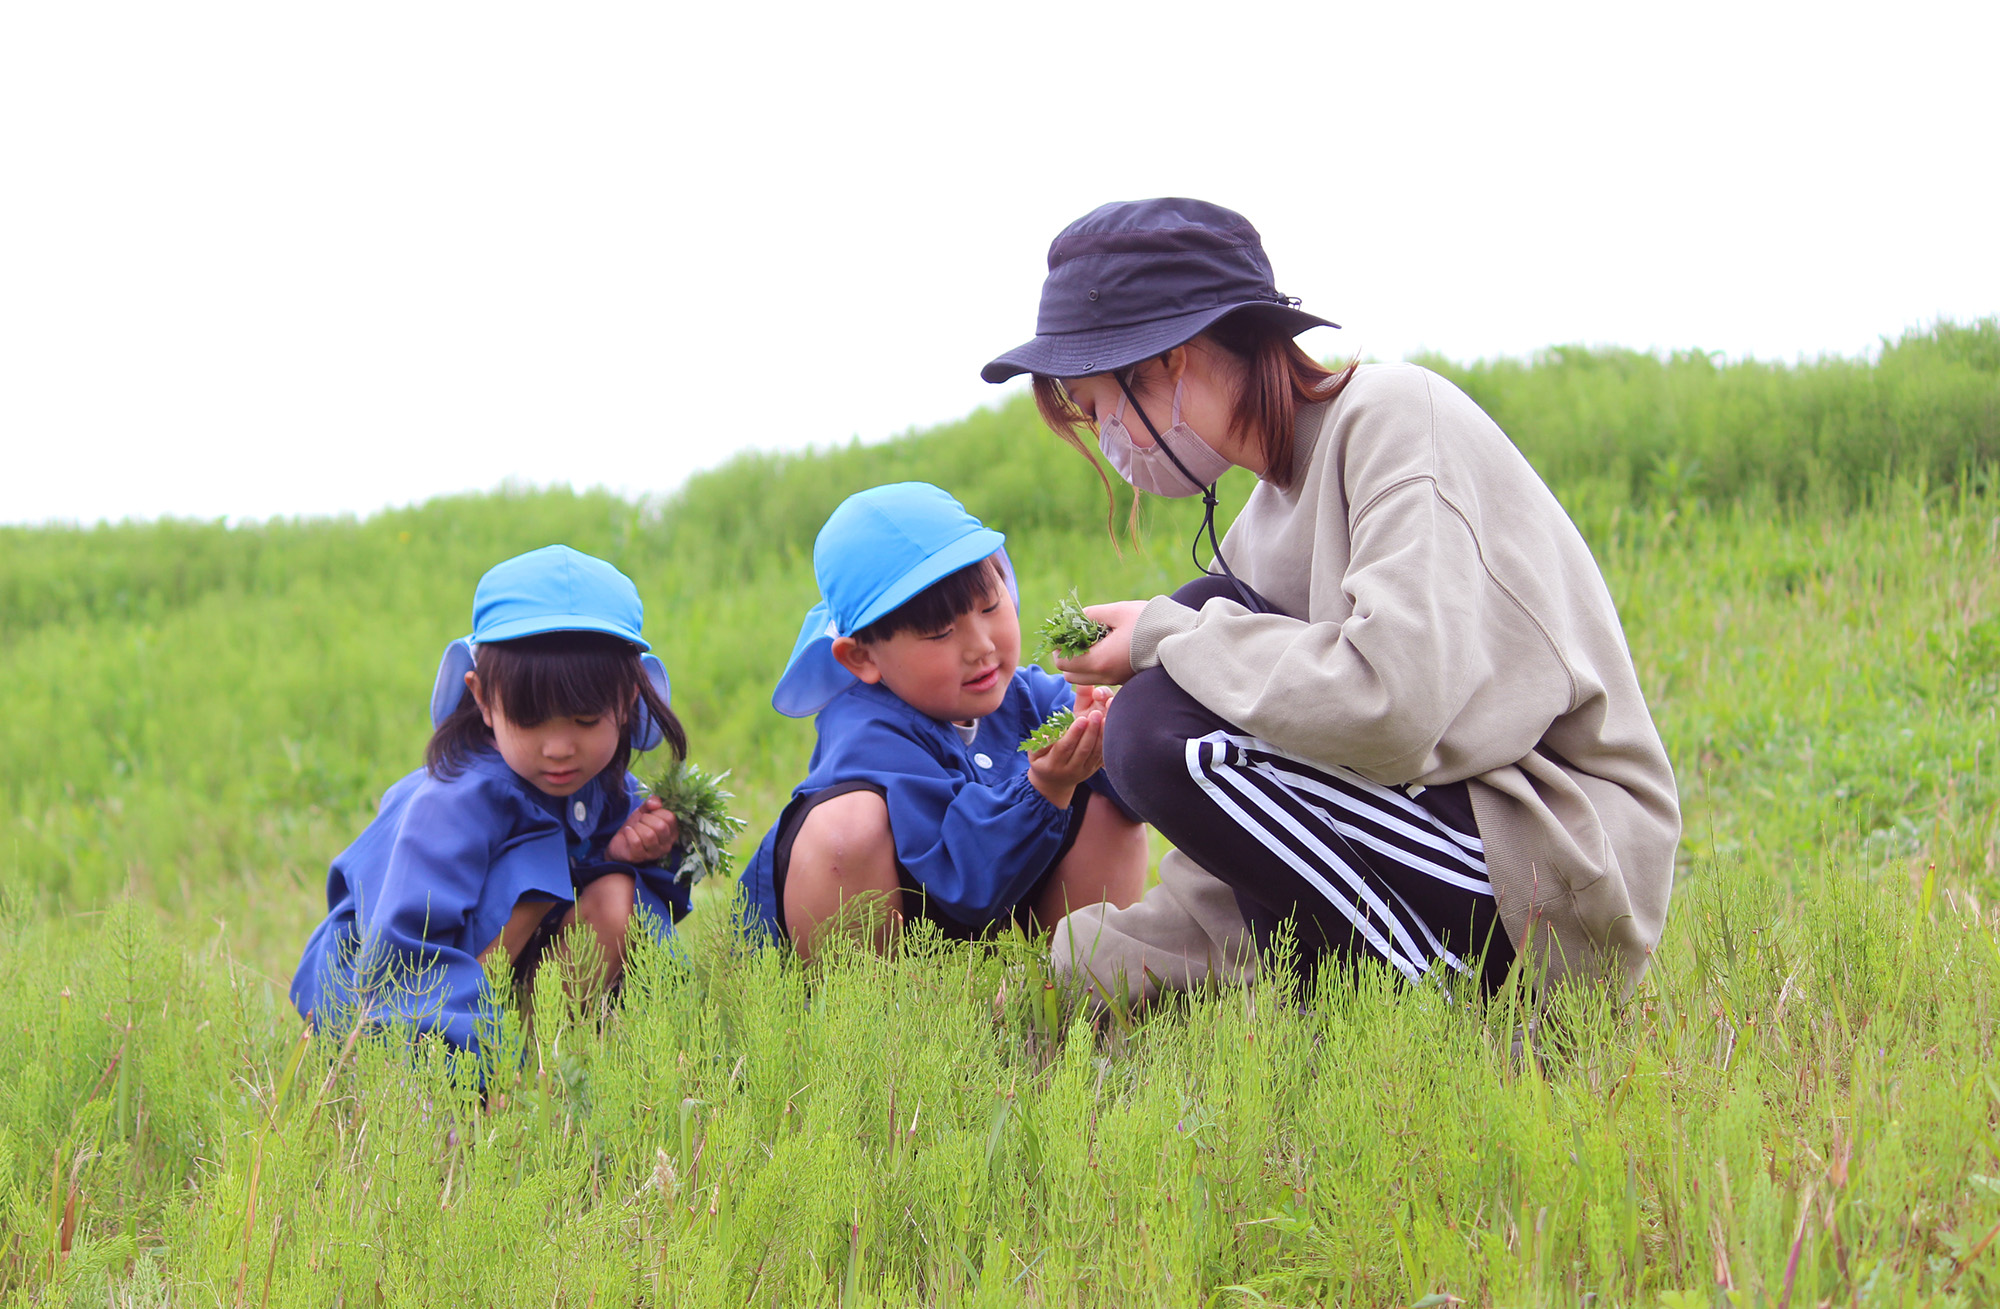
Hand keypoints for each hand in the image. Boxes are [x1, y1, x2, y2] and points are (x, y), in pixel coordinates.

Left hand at [608, 796, 679, 864]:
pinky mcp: (640, 857)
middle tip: (640, 821)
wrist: (620, 842)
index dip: (658, 811)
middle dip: (646, 819)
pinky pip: (636, 842)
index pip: (670, 818)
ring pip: (649, 835)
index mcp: (672, 832)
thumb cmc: (636, 826)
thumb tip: (656, 804)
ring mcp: (654, 853)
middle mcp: (667, 845)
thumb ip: (652, 802)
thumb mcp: (644, 811)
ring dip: (638, 827)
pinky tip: (627, 831)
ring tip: (634, 827)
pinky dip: (629, 833)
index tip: (650, 813)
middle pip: (660, 827)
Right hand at [1027, 686, 1113, 807]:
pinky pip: (1102, 756)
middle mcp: (1070, 770)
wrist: (1054, 783)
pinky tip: (1110, 729)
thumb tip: (1051, 733)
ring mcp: (1084, 771)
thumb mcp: (1034, 754)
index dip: (1074, 733)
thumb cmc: (1042, 761)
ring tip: (1105, 718)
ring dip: (1101, 735)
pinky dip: (1107, 743)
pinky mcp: (1094, 770)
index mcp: (1053, 765)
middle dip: (1091, 730)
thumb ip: (1039, 743)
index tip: (1082, 718)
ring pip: (1095, 753)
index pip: (1065, 747)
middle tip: (1096, 714)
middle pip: (1083, 749)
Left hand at [1053, 600, 1146, 685]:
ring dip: (1081, 662)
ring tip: (1091, 640)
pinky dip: (1095, 665)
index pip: (1062, 663)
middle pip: (1070, 675)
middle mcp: (1106, 676)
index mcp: (1100, 660)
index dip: (1058, 648)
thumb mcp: (1117, 612)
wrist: (1180, 637)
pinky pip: (1100, 677)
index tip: (1064, 632)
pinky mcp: (1125, 679)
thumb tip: (1076, 618)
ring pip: (1085, 678)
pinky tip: (1105, 645)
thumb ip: (1092, 614)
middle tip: (1075, 636)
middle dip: (1067, 656)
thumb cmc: (1149, 622)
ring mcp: (1116, 680)